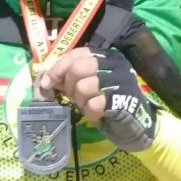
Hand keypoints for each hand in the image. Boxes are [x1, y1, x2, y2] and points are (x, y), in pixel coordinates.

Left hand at [39, 47, 156, 151]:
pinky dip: (90, 113)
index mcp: (106, 57)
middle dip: (69, 86)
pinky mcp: (121, 101)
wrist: (133, 127)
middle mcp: (115, 65)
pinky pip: (93, 104)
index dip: (59, 67)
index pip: (78, 53)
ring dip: (80, 101)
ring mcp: (120, 82)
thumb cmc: (106, 104)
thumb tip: (47, 78)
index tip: (47, 82)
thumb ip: (72, 77)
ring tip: (88, 106)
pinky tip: (97, 115)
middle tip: (73, 97)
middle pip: (79, 68)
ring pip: (83, 87)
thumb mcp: (88, 86)